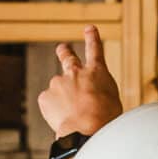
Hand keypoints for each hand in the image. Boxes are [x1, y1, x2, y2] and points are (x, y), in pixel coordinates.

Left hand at [38, 25, 123, 148]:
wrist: (87, 129)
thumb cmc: (105, 118)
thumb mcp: (112, 100)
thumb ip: (98, 93)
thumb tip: (88, 98)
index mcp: (97, 72)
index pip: (95, 50)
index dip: (92, 38)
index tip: (89, 28)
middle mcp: (75, 72)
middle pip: (67, 57)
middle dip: (65, 52)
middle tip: (62, 48)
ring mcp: (58, 83)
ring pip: (58, 89)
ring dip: (63, 99)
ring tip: (74, 116)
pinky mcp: (45, 96)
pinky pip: (49, 104)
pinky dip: (55, 112)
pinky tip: (65, 120)